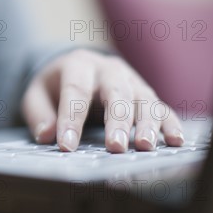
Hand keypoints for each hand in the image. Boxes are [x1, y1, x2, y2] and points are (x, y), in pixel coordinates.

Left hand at [21, 49, 183, 152]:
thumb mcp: (36, 95)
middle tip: (115, 147)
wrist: (75, 68)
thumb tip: (47, 135)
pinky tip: (175, 140)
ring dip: (146, 123)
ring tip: (145, 146)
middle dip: (117, 120)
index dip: (70, 118)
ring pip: (143, 99)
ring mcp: (130, 80)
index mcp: (79, 64)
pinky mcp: (145, 95)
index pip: (75, 90)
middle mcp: (108, 69)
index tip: (66, 146)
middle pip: (116, 92)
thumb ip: (39, 114)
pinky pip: (161, 108)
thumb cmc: (54, 86)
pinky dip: (170, 123)